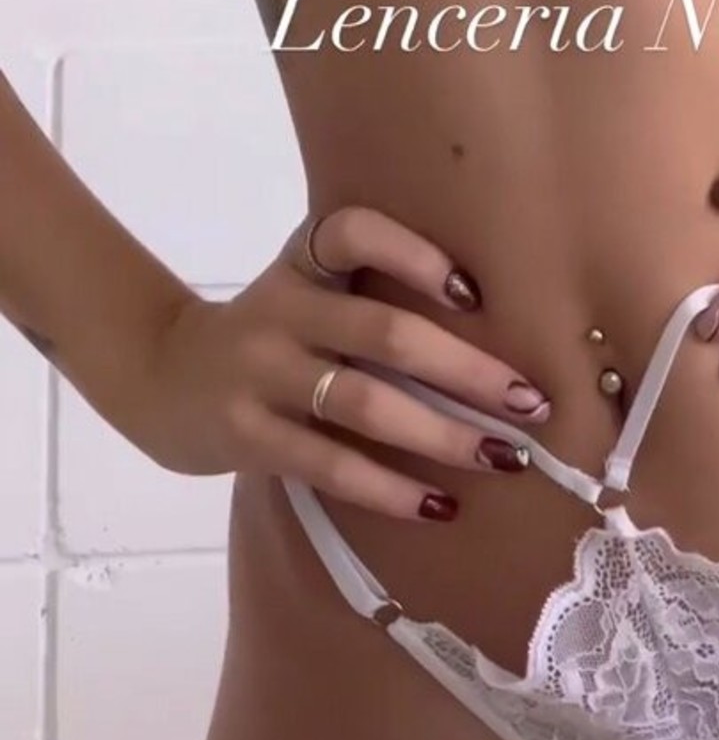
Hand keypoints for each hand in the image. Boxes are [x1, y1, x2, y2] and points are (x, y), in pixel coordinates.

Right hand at [128, 208, 549, 520]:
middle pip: (384, 333)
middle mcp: (282, 309)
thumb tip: (498, 320)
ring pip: (364, 405)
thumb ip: (374, 289)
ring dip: (442, 435)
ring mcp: (260, 373)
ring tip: (504, 458)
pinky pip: (329, 465)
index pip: (354, 234)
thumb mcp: (308, 288)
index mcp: (304, 263)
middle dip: (467, 370)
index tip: (474, 292)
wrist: (163, 376)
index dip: (414, 255)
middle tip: (533, 401)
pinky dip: (389, 488)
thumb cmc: (272, 329)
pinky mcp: (246, 435)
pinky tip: (438, 505)